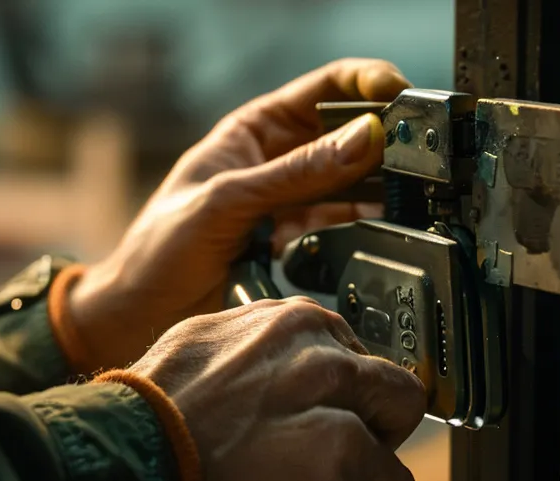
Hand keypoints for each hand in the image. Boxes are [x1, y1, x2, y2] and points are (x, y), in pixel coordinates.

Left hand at [67, 59, 410, 371]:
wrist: (137, 318)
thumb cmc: (157, 250)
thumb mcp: (226, 202)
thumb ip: (296, 174)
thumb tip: (362, 139)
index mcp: (255, 131)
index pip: (325, 88)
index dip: (367, 83)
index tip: (402, 94)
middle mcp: (280, 162)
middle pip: (350, 134)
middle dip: (387, 137)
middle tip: (422, 150)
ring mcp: (293, 204)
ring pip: (355, 183)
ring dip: (384, 185)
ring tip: (412, 191)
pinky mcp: (301, 244)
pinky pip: (347, 227)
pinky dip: (371, 227)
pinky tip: (388, 227)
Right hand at [127, 297, 423, 480]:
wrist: (121, 475)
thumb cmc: (147, 419)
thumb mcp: (205, 345)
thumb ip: (262, 352)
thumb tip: (285, 366)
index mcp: (300, 326)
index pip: (364, 362)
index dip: (351, 401)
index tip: (333, 424)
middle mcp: (332, 374)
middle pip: (397, 407)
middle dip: (371, 442)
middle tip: (330, 471)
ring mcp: (343, 442)